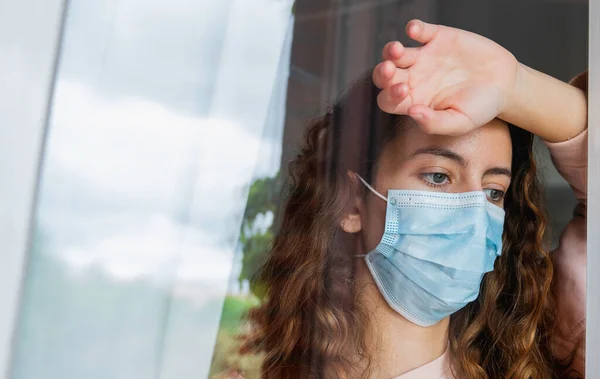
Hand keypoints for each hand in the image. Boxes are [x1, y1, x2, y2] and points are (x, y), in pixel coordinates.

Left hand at [373, 20, 519, 135]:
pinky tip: (415, 30)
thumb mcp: (460, 123)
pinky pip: (420, 31)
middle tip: (390, 70)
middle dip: (382, 72)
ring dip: (391, 50)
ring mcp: (423, 57)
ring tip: (398, 50)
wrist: (504, 84)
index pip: (388, 100)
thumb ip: (435, 123)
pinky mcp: (437, 38)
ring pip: (395, 52)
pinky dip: (415, 28)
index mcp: (413, 101)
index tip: (403, 92)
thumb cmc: (480, 108)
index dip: (389, 96)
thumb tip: (412, 113)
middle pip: (384, 75)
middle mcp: (413, 79)